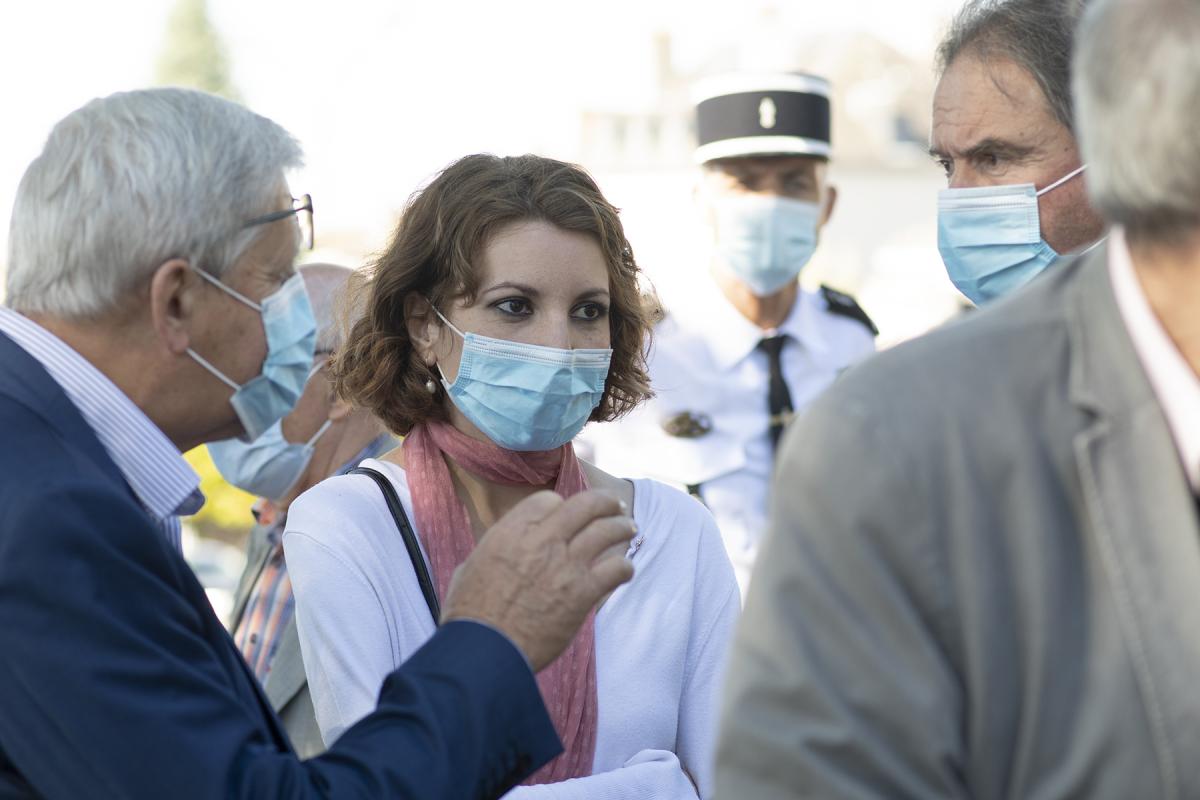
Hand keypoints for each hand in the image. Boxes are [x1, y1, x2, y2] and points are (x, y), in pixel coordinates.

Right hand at [441, 490, 635, 671]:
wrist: (484, 650)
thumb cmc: (470, 614)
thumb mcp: (471, 567)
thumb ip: (494, 551)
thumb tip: (496, 552)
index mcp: (512, 531)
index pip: (549, 500)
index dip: (559, 506)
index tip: (565, 516)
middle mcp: (542, 541)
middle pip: (585, 505)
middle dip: (604, 502)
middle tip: (614, 506)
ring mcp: (566, 565)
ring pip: (607, 531)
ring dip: (622, 527)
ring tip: (629, 528)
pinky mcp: (582, 593)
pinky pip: (616, 569)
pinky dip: (624, 567)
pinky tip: (624, 571)